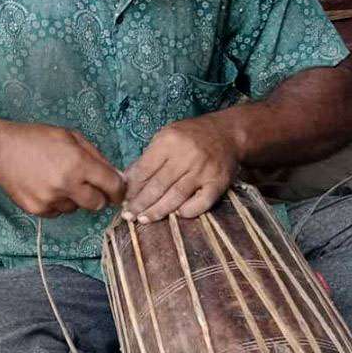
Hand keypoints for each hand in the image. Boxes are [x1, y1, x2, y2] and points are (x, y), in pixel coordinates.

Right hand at [0, 124, 126, 216]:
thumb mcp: (71, 136)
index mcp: (79, 164)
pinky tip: (45, 186)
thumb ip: (96, 156)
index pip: (112, 185)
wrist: (1, 151)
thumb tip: (115, 176)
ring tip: (57, 180)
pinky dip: (57, 203)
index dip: (118, 190)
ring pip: (76, 208)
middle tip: (88, 186)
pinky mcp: (38, 210)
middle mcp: (67, 185)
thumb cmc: (37, 139)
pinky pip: (58, 212)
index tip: (117, 191)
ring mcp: (51, 200)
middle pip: (97, 204)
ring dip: (74, 198)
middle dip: (98, 197)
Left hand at [123, 115, 239, 221]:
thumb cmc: (191, 136)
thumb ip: (148, 158)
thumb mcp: (166, 137)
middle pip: (158, 185)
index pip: (145, 170)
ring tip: (144, 220)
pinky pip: (202, 202)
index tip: (123, 201)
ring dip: (158, 211)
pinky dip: (189, 211)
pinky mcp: (218, 182)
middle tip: (129, 216)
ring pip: (176, 196)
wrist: (228, 133)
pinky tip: (177, 215)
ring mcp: (203, 170)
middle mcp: (186, 155)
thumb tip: (126, 181)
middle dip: (141, 203)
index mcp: (169, 141)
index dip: (132, 188)